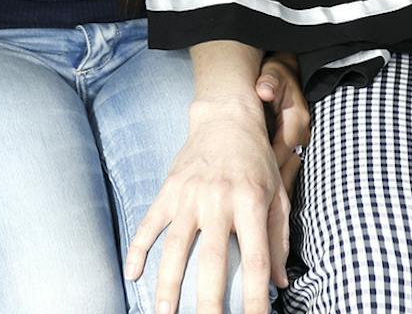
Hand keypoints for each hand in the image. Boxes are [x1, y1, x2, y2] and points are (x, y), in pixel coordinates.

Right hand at [126, 96, 288, 313]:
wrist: (226, 117)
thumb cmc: (256, 160)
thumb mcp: (277, 193)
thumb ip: (278, 238)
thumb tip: (280, 284)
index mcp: (251, 202)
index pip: (255, 259)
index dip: (256, 296)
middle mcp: (219, 200)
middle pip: (212, 260)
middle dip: (209, 301)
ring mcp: (189, 195)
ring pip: (175, 248)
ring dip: (168, 286)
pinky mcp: (168, 190)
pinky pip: (149, 224)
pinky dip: (138, 249)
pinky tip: (132, 275)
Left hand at [255, 52, 311, 193]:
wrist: (286, 75)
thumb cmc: (277, 75)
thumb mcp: (273, 73)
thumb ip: (269, 81)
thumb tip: (264, 90)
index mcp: (297, 119)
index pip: (282, 150)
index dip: (266, 165)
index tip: (247, 176)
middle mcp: (302, 133)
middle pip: (287, 166)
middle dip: (270, 181)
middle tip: (247, 192)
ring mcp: (299, 141)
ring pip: (288, 169)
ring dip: (273, 182)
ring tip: (253, 195)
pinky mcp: (293, 144)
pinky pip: (285, 165)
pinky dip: (275, 176)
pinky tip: (259, 186)